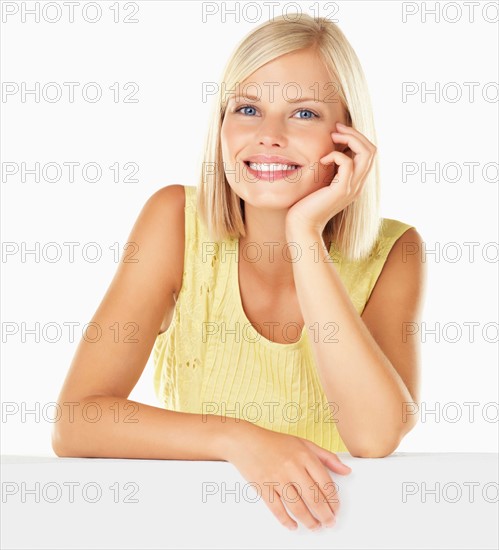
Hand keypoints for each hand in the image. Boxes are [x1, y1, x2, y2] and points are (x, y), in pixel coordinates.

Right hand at [227, 421, 351, 530]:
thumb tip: (346, 471)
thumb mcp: (304, 443)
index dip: (333, 500)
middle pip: (314, 498)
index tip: (336, 508)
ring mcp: (276, 477)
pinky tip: (293, 525)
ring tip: (315, 526)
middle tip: (329, 522)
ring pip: (297, 507)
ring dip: (309, 521)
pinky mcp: (263, 487)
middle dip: (325, 515)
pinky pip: (277, 509)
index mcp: (304, 455)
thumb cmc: (275, 442)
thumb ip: (327, 457)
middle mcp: (292, 466)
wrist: (245, 441)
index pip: (325, 483)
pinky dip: (286, 521)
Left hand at [285, 122, 376, 232]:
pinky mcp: (341, 190)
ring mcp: (352, 188)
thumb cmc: (307, 204)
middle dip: (355, 134)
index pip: (369, 154)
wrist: (302, 225)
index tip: (337, 131)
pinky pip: (347, 163)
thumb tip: (329, 148)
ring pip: (366, 153)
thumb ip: (330, 168)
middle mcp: (358, 185)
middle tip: (336, 129)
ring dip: (350, 139)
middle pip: (372, 150)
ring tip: (332, 137)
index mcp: (355, 182)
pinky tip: (321, 160)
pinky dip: (335, 154)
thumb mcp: (322, 182)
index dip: (356, 138)